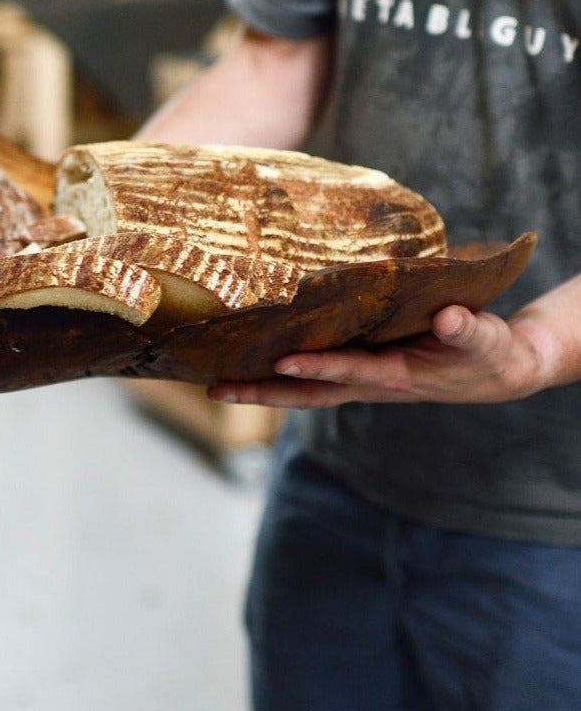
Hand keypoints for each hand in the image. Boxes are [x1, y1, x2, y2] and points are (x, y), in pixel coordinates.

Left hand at [207, 304, 549, 408]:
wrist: (495, 370)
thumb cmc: (488, 352)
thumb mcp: (485, 340)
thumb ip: (466, 329)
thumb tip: (449, 316)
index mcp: (398, 376)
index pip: (351, 372)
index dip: (319, 368)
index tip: (283, 361)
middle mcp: (370, 383)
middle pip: (308, 394)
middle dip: (262, 394)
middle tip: (215, 389)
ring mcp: (361, 381)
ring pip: (303, 391)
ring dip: (260, 389)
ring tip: (214, 384)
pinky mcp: (359, 372)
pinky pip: (311, 377)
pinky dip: (278, 376)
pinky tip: (250, 363)